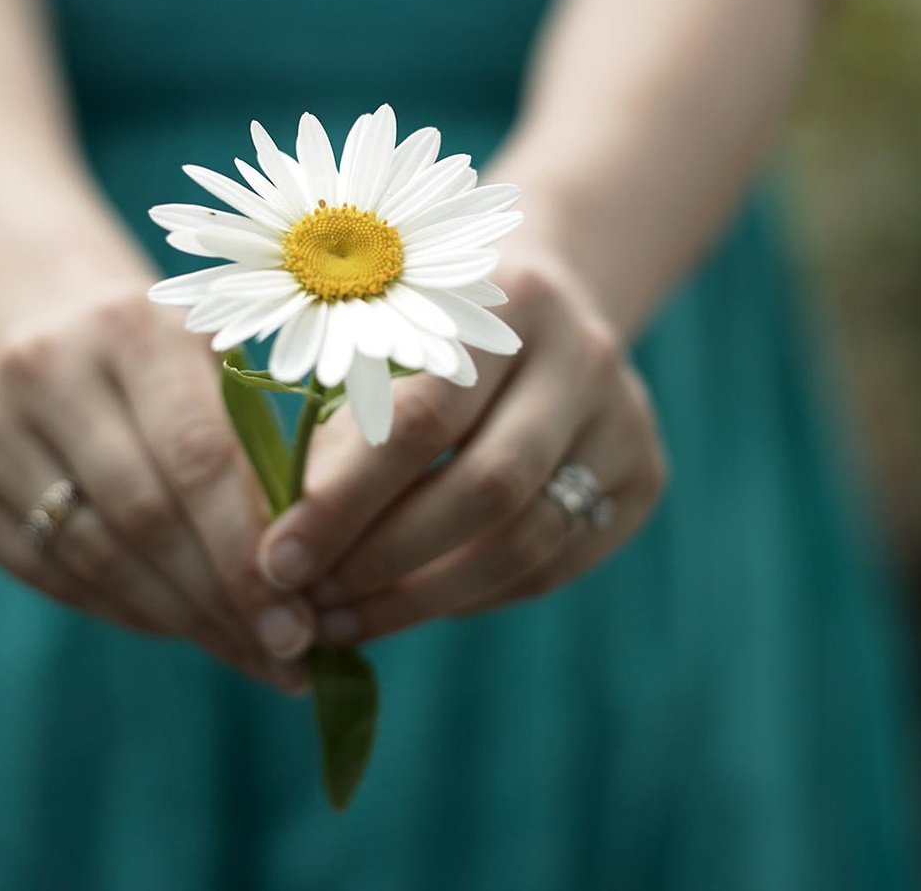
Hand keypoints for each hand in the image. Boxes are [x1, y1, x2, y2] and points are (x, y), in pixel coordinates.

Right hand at [0, 285, 315, 691]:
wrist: (48, 333)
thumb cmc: (170, 367)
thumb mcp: (221, 372)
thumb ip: (265, 454)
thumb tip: (316, 587)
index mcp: (132, 325)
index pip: (198, 458)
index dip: (248, 552)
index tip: (300, 623)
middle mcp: (44, 365)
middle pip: (145, 515)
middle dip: (222, 599)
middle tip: (283, 654)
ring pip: (95, 556)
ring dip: (179, 619)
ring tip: (244, 652)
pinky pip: (50, 574)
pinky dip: (123, 610)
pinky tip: (178, 627)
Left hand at [256, 251, 667, 645]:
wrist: (546, 303)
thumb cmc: (427, 323)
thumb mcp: (379, 340)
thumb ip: (336, 426)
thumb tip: (280, 549)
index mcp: (507, 300)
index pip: (423, 419)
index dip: (344, 502)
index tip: (277, 561)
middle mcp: (582, 354)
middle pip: (487, 489)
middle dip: (383, 561)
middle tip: (309, 605)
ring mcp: (625, 419)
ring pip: (526, 543)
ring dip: (422, 598)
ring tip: (344, 621)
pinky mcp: (643, 477)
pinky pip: (552, 565)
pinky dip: (469, 596)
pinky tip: (406, 603)